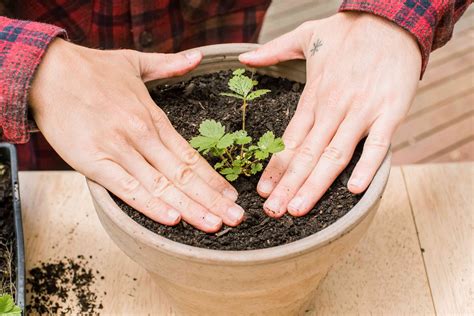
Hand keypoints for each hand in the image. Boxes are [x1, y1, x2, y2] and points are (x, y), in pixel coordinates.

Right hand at [30, 39, 244, 231]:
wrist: (47, 71)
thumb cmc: (91, 70)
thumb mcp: (135, 63)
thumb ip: (169, 64)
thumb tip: (197, 57)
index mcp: (153, 118)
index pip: (190, 155)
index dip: (213, 178)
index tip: (231, 195)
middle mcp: (142, 135)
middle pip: (183, 175)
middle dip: (212, 199)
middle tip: (236, 219)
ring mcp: (120, 149)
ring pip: (162, 185)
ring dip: (191, 208)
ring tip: (214, 225)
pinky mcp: (94, 161)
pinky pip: (127, 188)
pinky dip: (151, 205)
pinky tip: (172, 218)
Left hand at [239, 13, 420, 216]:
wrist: (392, 17)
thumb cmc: (348, 30)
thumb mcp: (305, 35)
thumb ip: (272, 51)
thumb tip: (243, 59)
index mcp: (314, 96)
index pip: (290, 139)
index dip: (276, 167)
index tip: (263, 190)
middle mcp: (334, 107)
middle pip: (307, 153)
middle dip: (289, 185)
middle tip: (273, 212)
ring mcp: (362, 111)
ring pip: (335, 154)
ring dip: (316, 184)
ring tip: (298, 209)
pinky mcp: (390, 111)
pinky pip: (378, 144)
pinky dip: (367, 167)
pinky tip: (353, 190)